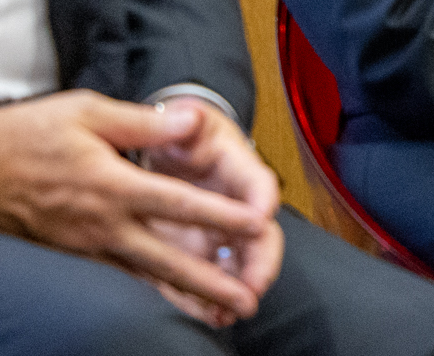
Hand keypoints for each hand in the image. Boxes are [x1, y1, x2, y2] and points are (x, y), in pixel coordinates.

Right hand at [0, 90, 273, 324]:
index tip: (256, 226)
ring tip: (215, 317)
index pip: (178, 203)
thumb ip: (143, 121)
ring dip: (179, 298)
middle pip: (166, 259)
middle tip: (246, 301)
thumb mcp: (87, 111)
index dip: (220, 215)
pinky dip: (141, 298)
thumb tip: (191, 118)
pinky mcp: (67, 259)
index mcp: (111, 184)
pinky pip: (112, 283)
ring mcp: (82, 247)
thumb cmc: (27, 133)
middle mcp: (101, 224)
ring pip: (140, 281)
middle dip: (209, 282)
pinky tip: (163, 306)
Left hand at [134, 99, 285, 326]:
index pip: (259, 184)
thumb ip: (189, 121)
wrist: (171, 147)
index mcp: (239, 169)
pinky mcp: (198, 251)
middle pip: (261, 236)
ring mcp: (221, 232)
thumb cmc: (185, 132)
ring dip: (236, 290)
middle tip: (252, 286)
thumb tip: (191, 116)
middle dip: (260, 263)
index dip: (262, 200)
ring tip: (227, 312)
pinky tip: (209, 316)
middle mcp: (238, 206)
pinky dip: (209, 299)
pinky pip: (208, 278)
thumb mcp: (187, 120)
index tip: (263, 216)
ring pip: (239, 265)